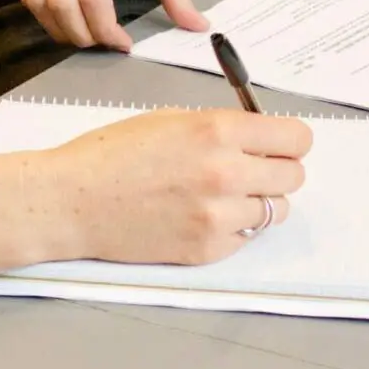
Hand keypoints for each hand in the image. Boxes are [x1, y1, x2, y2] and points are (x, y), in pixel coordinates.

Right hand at [0, 110, 311, 275]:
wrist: (72, 201)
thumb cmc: (112, 154)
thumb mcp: (171, 119)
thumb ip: (221, 128)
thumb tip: (259, 137)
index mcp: (218, 131)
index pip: (296, 139)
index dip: (290, 141)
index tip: (280, 144)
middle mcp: (226, 173)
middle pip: (294, 176)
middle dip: (277, 170)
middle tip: (252, 170)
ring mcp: (218, 216)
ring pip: (275, 211)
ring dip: (258, 202)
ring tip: (224, 196)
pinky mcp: (207, 249)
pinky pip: (246, 238)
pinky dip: (233, 229)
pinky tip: (201, 216)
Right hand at [21, 0, 209, 50]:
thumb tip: (195, 25)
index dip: (105, 30)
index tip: (122, 42)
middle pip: (63, 4)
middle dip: (83, 36)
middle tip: (103, 42)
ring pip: (39, 0)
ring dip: (58, 28)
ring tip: (83, 33)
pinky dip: (43, 12)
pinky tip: (66, 15)